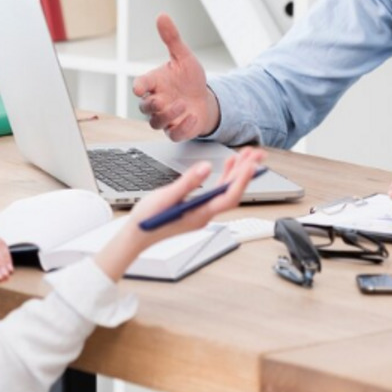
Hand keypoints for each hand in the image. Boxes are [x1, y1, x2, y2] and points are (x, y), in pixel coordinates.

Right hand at [94, 147, 262, 280]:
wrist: (135, 238)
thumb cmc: (147, 221)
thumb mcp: (166, 198)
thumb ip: (188, 182)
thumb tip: (206, 168)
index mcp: (199, 214)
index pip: (228, 197)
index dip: (242, 180)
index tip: (251, 164)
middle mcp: (204, 215)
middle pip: (231, 193)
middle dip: (245, 172)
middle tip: (257, 153)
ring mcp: (201, 212)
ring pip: (225, 192)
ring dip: (237, 174)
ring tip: (247, 155)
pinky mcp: (196, 209)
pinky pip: (216, 192)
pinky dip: (224, 178)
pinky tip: (228, 165)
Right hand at [132, 14, 220, 139]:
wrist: (204, 100)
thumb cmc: (189, 80)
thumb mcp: (184, 57)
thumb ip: (172, 39)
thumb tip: (162, 16)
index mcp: (154, 83)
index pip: (141, 85)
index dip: (139, 87)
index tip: (141, 88)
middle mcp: (156, 101)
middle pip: (145, 107)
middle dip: (152, 104)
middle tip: (163, 99)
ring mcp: (165, 118)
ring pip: (156, 122)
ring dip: (168, 115)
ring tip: (183, 105)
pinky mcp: (176, 130)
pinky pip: (174, 134)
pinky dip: (182, 127)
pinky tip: (193, 117)